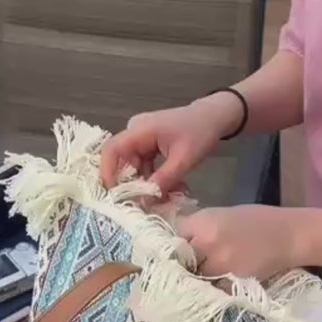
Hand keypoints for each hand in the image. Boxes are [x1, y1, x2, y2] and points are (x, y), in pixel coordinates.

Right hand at [99, 94, 242, 195]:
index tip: (115, 195)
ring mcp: (141, 138)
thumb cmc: (200, 132)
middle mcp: (135, 132)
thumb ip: (163, 179)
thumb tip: (145, 201)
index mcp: (140, 129)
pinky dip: (154, 178)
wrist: (213, 117)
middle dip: (133, 184)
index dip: (108, 173)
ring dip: (147, 184)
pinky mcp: (148, 145)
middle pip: (122, 162)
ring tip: (166, 198)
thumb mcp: (183, 159)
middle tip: (146, 203)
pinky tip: (169, 188)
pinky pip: (144, 165)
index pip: (112, 150)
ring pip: (135, 167)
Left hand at [177, 206, 300, 279]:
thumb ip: (197, 228)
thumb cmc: (257, 221)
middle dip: (185, 264)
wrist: (289, 236)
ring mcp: (218, 265)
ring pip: (195, 278)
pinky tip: (224, 281)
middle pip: (181, 261)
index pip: (174, 238)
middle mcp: (206, 242)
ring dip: (199, 278)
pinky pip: (212, 289)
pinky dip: (215, 288)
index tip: (183, 250)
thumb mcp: (221, 214)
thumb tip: (175, 244)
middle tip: (194, 265)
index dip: (178, 246)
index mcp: (203, 222)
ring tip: (212, 273)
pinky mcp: (231, 283)